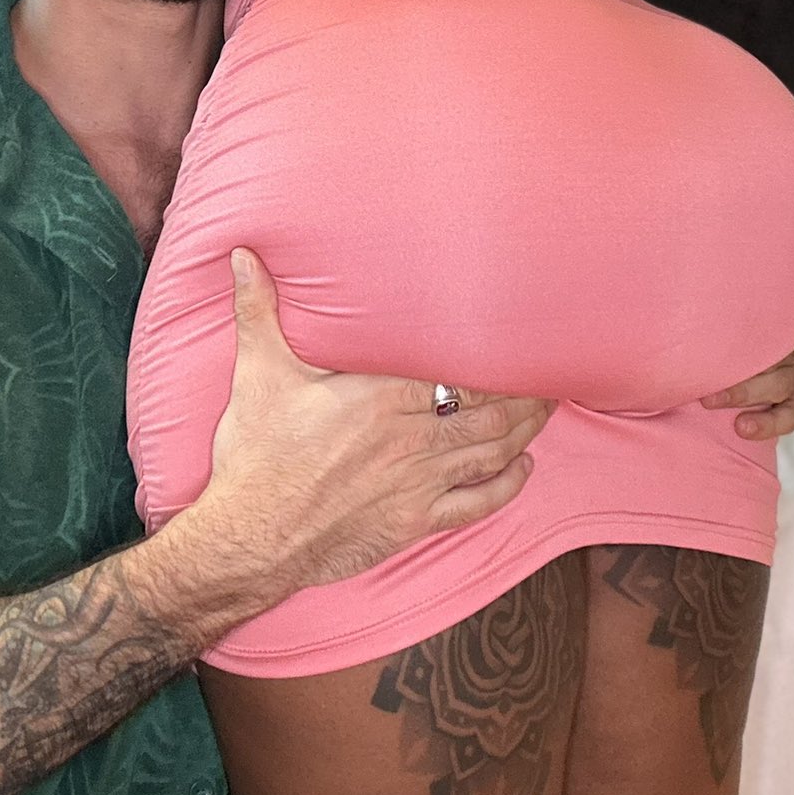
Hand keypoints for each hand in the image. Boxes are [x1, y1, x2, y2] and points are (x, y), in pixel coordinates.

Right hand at [193, 249, 553, 604]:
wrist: (250, 539)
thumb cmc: (256, 456)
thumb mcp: (257, 373)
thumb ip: (258, 310)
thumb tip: (242, 255)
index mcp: (383, 398)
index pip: (458, 373)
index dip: (497, 362)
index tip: (522, 342)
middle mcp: (411, 440)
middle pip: (487, 412)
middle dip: (524, 394)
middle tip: (551, 376)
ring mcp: (417, 485)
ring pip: (489, 454)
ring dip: (523, 432)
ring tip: (547, 411)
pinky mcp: (414, 524)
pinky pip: (474, 506)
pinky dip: (506, 487)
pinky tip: (522, 470)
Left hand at [700, 280, 793, 439]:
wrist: (730, 372)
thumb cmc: (728, 331)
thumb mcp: (731, 313)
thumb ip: (731, 303)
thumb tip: (688, 276)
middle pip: (792, 345)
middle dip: (752, 357)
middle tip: (712, 365)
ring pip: (784, 382)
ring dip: (746, 391)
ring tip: (713, 401)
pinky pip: (790, 416)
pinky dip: (768, 423)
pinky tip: (742, 428)